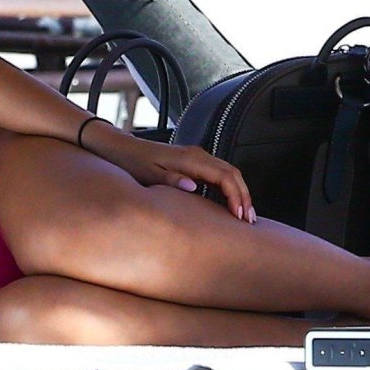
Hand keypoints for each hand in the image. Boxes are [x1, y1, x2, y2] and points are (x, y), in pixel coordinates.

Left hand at [84, 124, 255, 221]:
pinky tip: (230, 205)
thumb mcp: (148, 174)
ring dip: (239, 193)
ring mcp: (197, 157)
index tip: (239, 216)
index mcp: (190, 158)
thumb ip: (171, 180)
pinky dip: (229, 189)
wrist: (121, 148)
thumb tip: (194, 186)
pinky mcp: (193, 162)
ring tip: (244, 216)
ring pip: (229, 174)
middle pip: (233, 174)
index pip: (225, 176)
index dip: (236, 196)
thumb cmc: (132, 162)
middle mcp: (197, 155)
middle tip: (249, 221)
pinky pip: (219, 174)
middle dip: (244, 197)